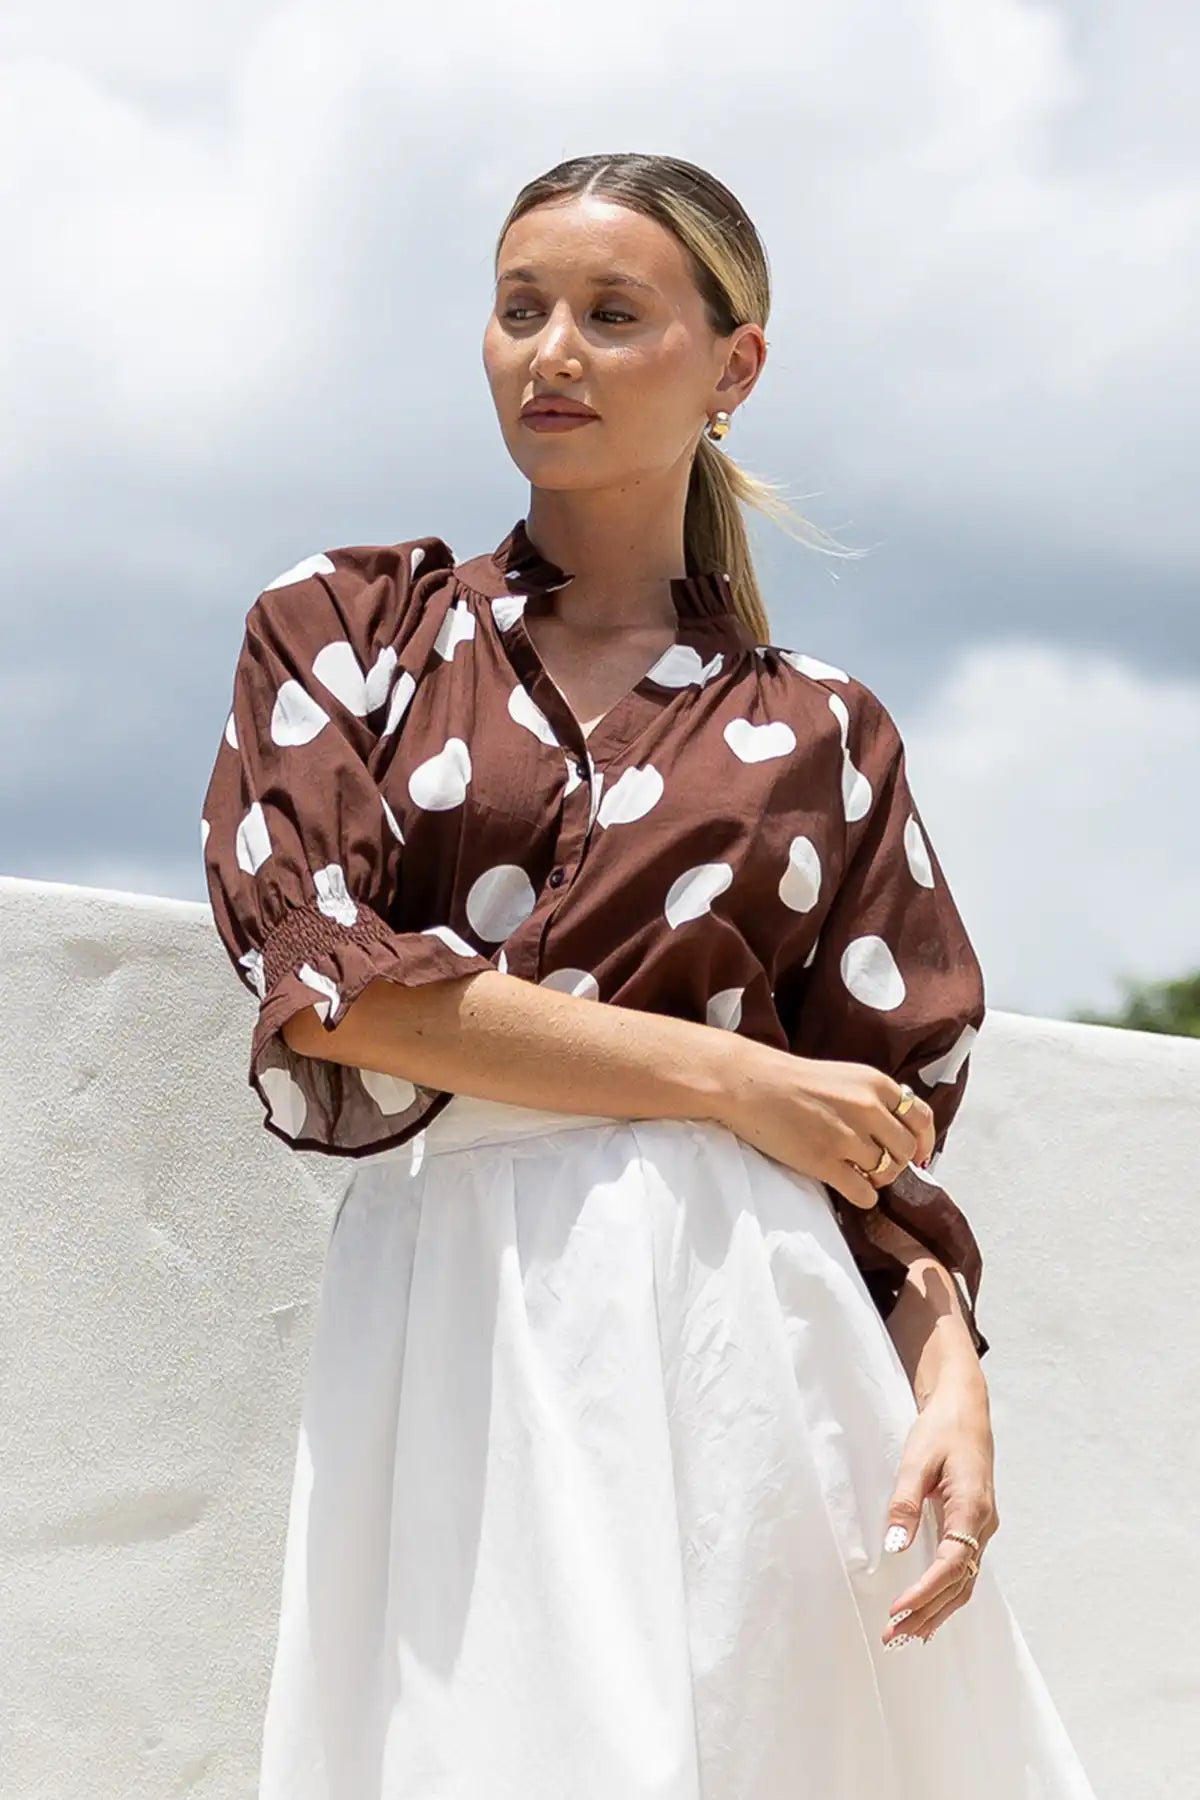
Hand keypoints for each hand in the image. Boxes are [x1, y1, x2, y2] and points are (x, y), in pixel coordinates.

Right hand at [715, 1040, 936, 1210]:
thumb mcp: (845, 1076)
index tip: (918, 1155)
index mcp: (875, 1083)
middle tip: (876, 1163)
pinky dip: (862, 1196)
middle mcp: (868, 1108)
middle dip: (896, 1162)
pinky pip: (864, 1193)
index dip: (924, 1142)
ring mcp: (846, 1136)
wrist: (748, 1083)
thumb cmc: (793, 1080)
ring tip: (856, 1172)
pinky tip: (847, 1186)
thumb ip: (874, 1099)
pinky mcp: (824, 1162)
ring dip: (876, 1179)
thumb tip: (901, 1133)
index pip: (921, 1118)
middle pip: (906, 1150)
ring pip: (887, 1173)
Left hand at [880, 1379, 998, 1646]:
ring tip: (906, 1635)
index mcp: (972, 1508)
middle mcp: (983, 1525)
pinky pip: (963, 1570)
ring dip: (936, 1610)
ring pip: (964, 1582)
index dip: (926, 1592)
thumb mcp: (917, 1461)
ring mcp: (982, 1528)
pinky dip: (946, 1595)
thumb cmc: (941, 1430)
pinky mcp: (974, 1526)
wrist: (965, 1408)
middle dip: (927, 1613)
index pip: (951, 1565)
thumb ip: (905, 1504)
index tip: (898, 1610)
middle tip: (893, 1636)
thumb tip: (894, 1547)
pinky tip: (927, 1611)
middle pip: (959, 1583)